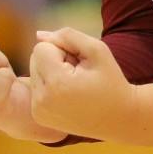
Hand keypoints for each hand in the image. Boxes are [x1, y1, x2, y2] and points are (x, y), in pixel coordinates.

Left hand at [28, 27, 152, 146]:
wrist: (118, 117)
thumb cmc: (110, 81)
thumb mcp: (96, 50)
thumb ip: (67, 36)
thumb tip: (39, 35)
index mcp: (56, 83)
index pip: (41, 48)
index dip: (62, 50)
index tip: (79, 64)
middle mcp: (42, 100)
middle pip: (35, 59)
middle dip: (54, 60)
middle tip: (77, 73)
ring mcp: (38, 111)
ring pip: (34, 72)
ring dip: (51, 72)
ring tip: (73, 83)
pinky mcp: (39, 116)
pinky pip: (35, 88)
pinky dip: (49, 86)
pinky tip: (67, 94)